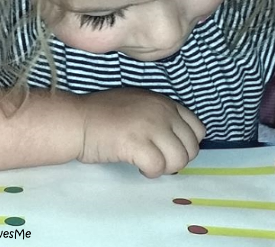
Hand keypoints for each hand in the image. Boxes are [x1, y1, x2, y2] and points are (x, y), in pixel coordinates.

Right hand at [76, 88, 205, 177]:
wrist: (77, 119)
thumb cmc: (103, 114)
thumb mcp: (137, 104)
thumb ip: (159, 116)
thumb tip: (177, 140)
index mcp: (163, 102)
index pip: (197, 128)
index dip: (186, 144)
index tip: (169, 149)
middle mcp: (161, 112)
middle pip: (191, 148)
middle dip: (176, 160)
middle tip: (156, 159)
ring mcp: (150, 126)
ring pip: (178, 160)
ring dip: (164, 167)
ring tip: (146, 162)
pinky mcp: (136, 143)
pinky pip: (158, 167)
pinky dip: (150, 172)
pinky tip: (137, 165)